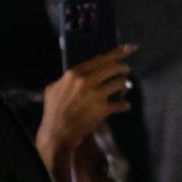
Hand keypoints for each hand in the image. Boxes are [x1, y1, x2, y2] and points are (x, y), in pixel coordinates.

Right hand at [37, 46, 134, 161]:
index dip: (117, 52)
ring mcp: (95, 95)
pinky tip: (125, 105)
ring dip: (125, 84)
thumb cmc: (53, 111)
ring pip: (119, 83)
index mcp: (74, 73)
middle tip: (127, 69)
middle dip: (123, 67)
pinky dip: (124, 105)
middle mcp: (86, 81)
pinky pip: (120, 104)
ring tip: (127, 85)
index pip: (100, 58)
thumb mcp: (53, 88)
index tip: (129, 48)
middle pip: (113, 68)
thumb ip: (66, 79)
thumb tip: (74, 75)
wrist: (57, 133)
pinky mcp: (102, 109)